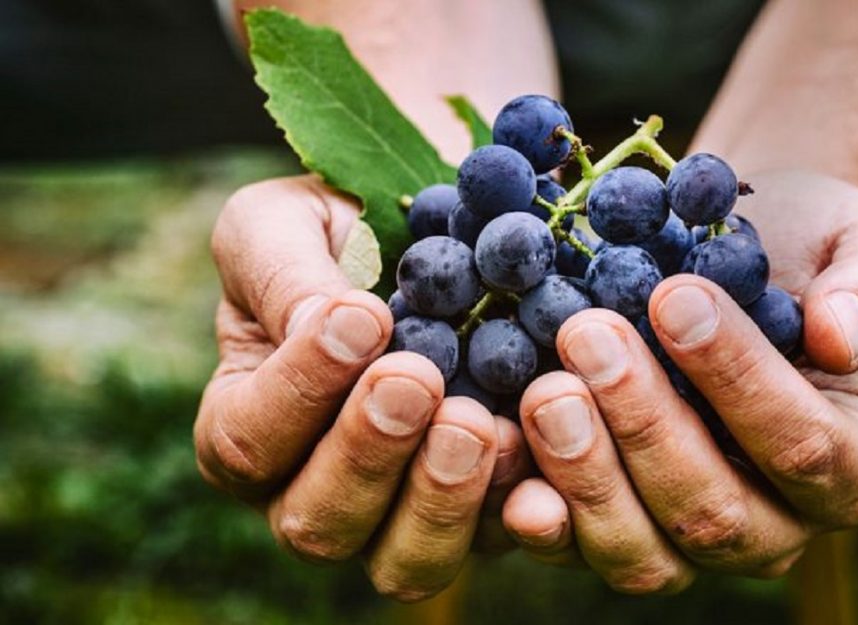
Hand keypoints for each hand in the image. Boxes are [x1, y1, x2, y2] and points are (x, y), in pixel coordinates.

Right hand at [194, 176, 530, 600]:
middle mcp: (313, 491)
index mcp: (248, 426)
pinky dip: (519, 507)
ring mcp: (400, 514)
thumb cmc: (340, 230)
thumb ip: (280, 273)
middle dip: (369, 455)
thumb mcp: (284, 224)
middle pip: (320, 522)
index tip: (362, 316)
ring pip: (406, 561)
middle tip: (416, 379)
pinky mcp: (480, 512)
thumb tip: (325, 328)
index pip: (248, 440)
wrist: (437, 238)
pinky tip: (536, 459)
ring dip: (441, 499)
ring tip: (476, 421)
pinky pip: (496, 539)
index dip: (300, 389)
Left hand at [501, 170, 857, 590]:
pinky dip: (533, 510)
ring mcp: (684, 539)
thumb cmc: (808, 248)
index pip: (800, 444)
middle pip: (711, 511)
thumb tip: (842, 337)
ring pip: (639, 552)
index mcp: (846, 463)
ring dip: (585, 474)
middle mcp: (770, 523)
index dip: (736, 378)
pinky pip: (571, 545)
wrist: (729, 257)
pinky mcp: (611, 526)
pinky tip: (499, 451)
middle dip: (644, 424)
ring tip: (544, 388)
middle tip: (589, 335)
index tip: (674, 296)